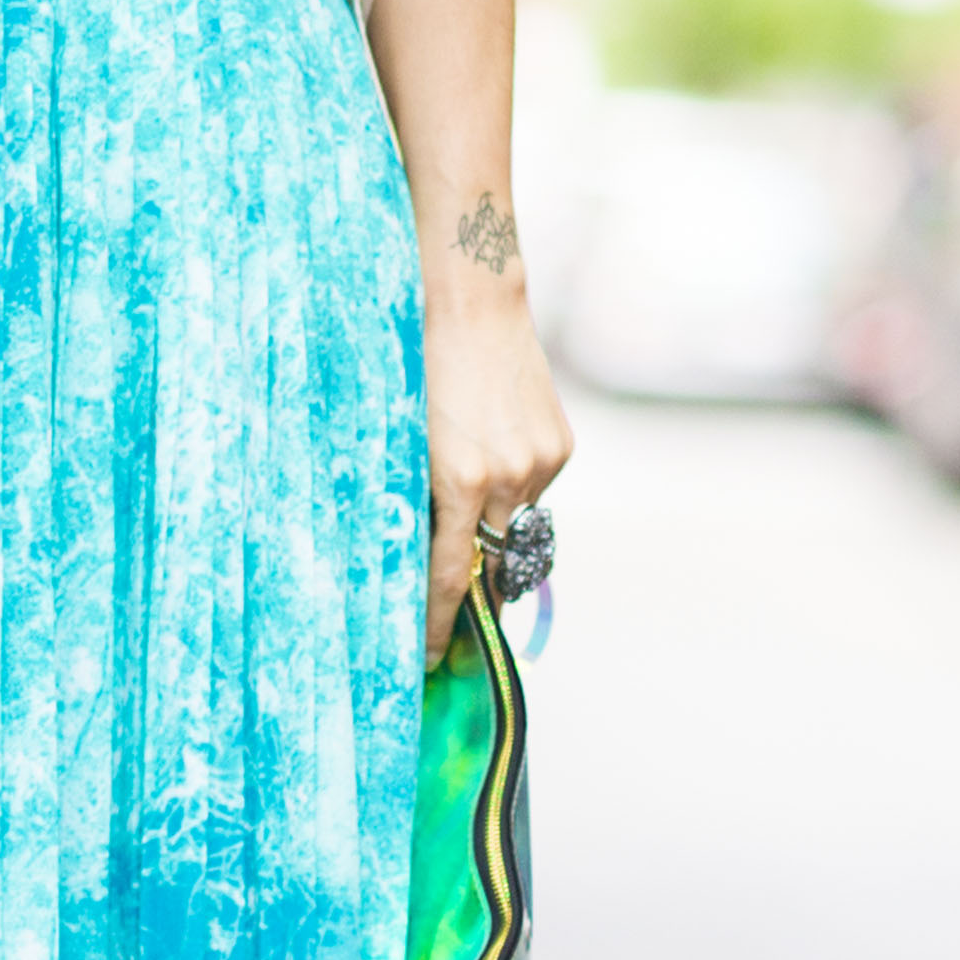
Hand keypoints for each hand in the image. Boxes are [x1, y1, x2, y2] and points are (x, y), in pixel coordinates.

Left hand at [421, 273, 573, 666]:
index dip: (440, 627)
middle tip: (455, 629)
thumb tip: (415, 560)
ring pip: (517, 530)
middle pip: (496, 567)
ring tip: (465, 523)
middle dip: (477, 599)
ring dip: (492, 539)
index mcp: (462, 482)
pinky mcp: (560, 445)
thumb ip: (413, 503)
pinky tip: (488, 465)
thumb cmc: (412, 365)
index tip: (429, 661)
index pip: (452, 580)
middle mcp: (511, 479)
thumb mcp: (399, 442)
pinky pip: (532, 494)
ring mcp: (542, 463)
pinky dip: (510, 496)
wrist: (469, 299)